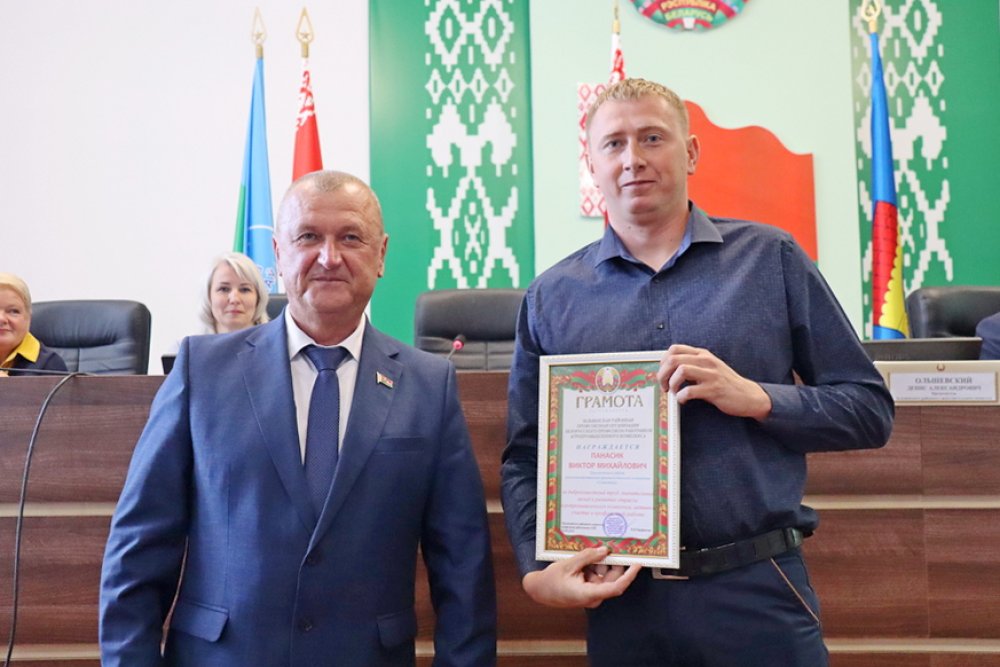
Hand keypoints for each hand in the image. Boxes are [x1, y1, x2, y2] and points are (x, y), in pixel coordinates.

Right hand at [521, 546, 640, 608]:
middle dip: (613, 562)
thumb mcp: (568, 564)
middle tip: (614, 545)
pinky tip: (588, 556)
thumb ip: (588, 557)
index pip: (616, 586)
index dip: (629, 576)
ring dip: (601, 563)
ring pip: (604, 576)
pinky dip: (594, 566)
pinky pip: (596, 576)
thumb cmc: (550, 581)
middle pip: (611, 578)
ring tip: (594, 549)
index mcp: (589, 594)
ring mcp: (591, 594)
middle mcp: (593, 596)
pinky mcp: (587, 590)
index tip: (637, 564)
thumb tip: (604, 550)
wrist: (538, 590)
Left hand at [657, 344, 771, 419]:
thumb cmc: (725, 383)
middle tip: (664, 386)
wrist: (748, 395)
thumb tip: (668, 370)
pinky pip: (690, 390)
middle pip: (674, 359)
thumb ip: (692, 366)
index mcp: (702, 355)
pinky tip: (683, 400)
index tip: (663, 373)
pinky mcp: (714, 389)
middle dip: (663, 374)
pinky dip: (682, 397)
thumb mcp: (708, 368)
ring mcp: (711, 374)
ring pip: (681, 370)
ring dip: (672, 383)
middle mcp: (706, 361)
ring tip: (674, 392)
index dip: (663, 361)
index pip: (674, 349)